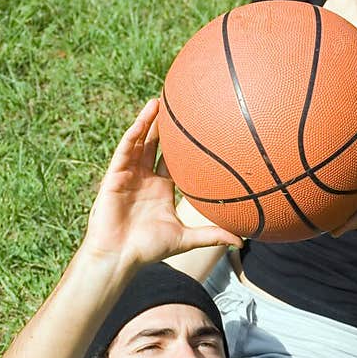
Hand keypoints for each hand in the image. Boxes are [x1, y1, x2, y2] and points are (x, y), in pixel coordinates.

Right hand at [83, 98, 242, 267]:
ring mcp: (129, 175)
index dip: (182, 144)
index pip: (173, 160)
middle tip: (179, 104)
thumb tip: (242, 242)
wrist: (120, 257)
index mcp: (161, 189)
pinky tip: (144, 117)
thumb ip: (212, 235)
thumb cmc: (149, 249)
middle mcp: (145, 178)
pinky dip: (135, 133)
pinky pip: (126, 149)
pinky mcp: (115, 175)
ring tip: (160, 100)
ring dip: (149, 121)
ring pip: (140, 142)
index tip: (197, 127)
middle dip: (165, 126)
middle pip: (156, 145)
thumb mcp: (186, 239)